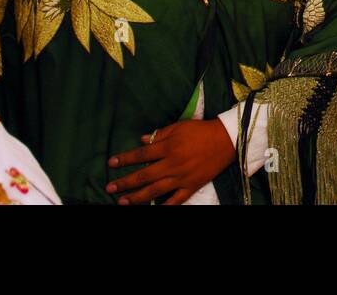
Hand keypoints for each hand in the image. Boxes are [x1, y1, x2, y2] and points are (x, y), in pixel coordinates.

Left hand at [106, 120, 233, 204]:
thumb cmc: (201, 130)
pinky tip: (153, 210)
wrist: (226, 140)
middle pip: (144, 175)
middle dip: (125, 182)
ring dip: (137, 197)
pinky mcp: (191, 186)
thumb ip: (160, 134)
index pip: (141, 154)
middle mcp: (172, 164)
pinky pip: (176, 200)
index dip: (125, 159)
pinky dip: (164, 207)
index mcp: (169, 147)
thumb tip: (141, 141)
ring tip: (123, 202)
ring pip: (155, 190)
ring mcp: (182, 177)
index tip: (111, 163)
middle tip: (110, 188)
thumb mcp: (179, 126)